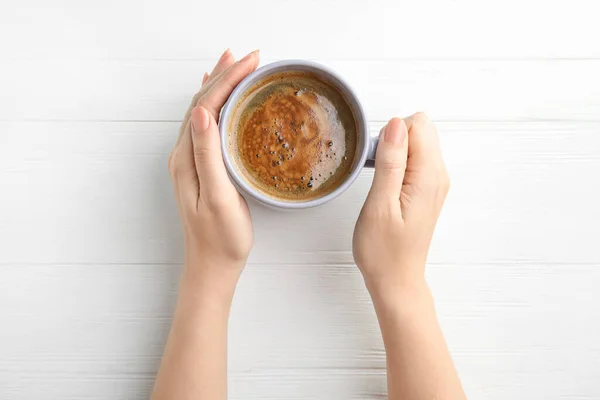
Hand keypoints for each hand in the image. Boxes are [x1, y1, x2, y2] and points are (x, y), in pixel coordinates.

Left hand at [168, 49, 259, 282]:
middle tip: (249, 56)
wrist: (212, 265)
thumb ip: (208, 155)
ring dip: (219, 85)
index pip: (206, 105)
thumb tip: (203, 113)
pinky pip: (206, 127)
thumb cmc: (220, 237)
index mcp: (187, 157)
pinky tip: (218, 101)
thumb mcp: (217, 197)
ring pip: (203, 111)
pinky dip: (215, 105)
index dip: (228, 79)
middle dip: (225, 75)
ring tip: (234, 64)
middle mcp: (184, 154)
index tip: (251, 61)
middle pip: (202, 102)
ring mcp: (190, 160)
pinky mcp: (200, 168)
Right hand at [352, 113, 449, 296]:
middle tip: (379, 174)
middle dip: (394, 141)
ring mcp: (434, 183)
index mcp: (429, 177)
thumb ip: (390, 162)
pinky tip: (387, 187)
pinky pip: (415, 159)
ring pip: (417, 143)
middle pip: (421, 129)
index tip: (378, 161)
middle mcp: (438, 176)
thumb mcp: (379, 204)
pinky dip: (398, 164)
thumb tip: (396, 125)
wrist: (396, 280)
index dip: (391, 135)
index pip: (418, 124)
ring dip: (394, 153)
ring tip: (383, 184)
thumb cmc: (384, 251)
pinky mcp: (426, 190)